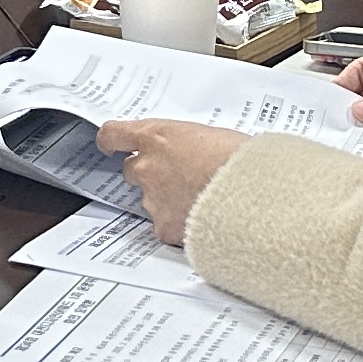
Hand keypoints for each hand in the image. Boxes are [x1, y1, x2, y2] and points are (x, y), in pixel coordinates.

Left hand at [96, 118, 246, 244]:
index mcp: (156, 136)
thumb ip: (187, 144)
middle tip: (176, 177)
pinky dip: (180, 227)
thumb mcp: (210, 136)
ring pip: (151, 202)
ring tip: (200, 199)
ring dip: (168, 201)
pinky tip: (202, 220)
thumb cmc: (239, 159)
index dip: (111, 141)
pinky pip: (166, 227)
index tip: (110, 145)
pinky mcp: (165, 227)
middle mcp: (147, 167)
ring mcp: (153, 199)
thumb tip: (189, 152)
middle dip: (149, 175)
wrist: (252, 192)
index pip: (114, 134)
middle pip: (132, 171)